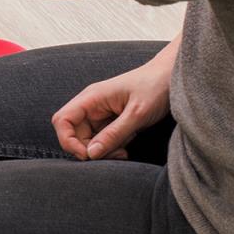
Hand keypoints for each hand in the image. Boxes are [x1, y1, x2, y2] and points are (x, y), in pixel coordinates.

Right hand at [51, 52, 172, 160]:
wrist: (171, 77)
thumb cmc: (155, 87)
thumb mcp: (136, 114)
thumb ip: (113, 134)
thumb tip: (91, 154)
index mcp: (92, 97)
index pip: (62, 120)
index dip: (68, 141)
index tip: (88, 155)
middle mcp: (92, 105)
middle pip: (74, 134)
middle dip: (90, 150)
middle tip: (116, 155)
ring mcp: (100, 113)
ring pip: (88, 139)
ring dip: (102, 151)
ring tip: (123, 152)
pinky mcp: (111, 120)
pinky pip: (102, 139)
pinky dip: (111, 148)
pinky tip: (126, 147)